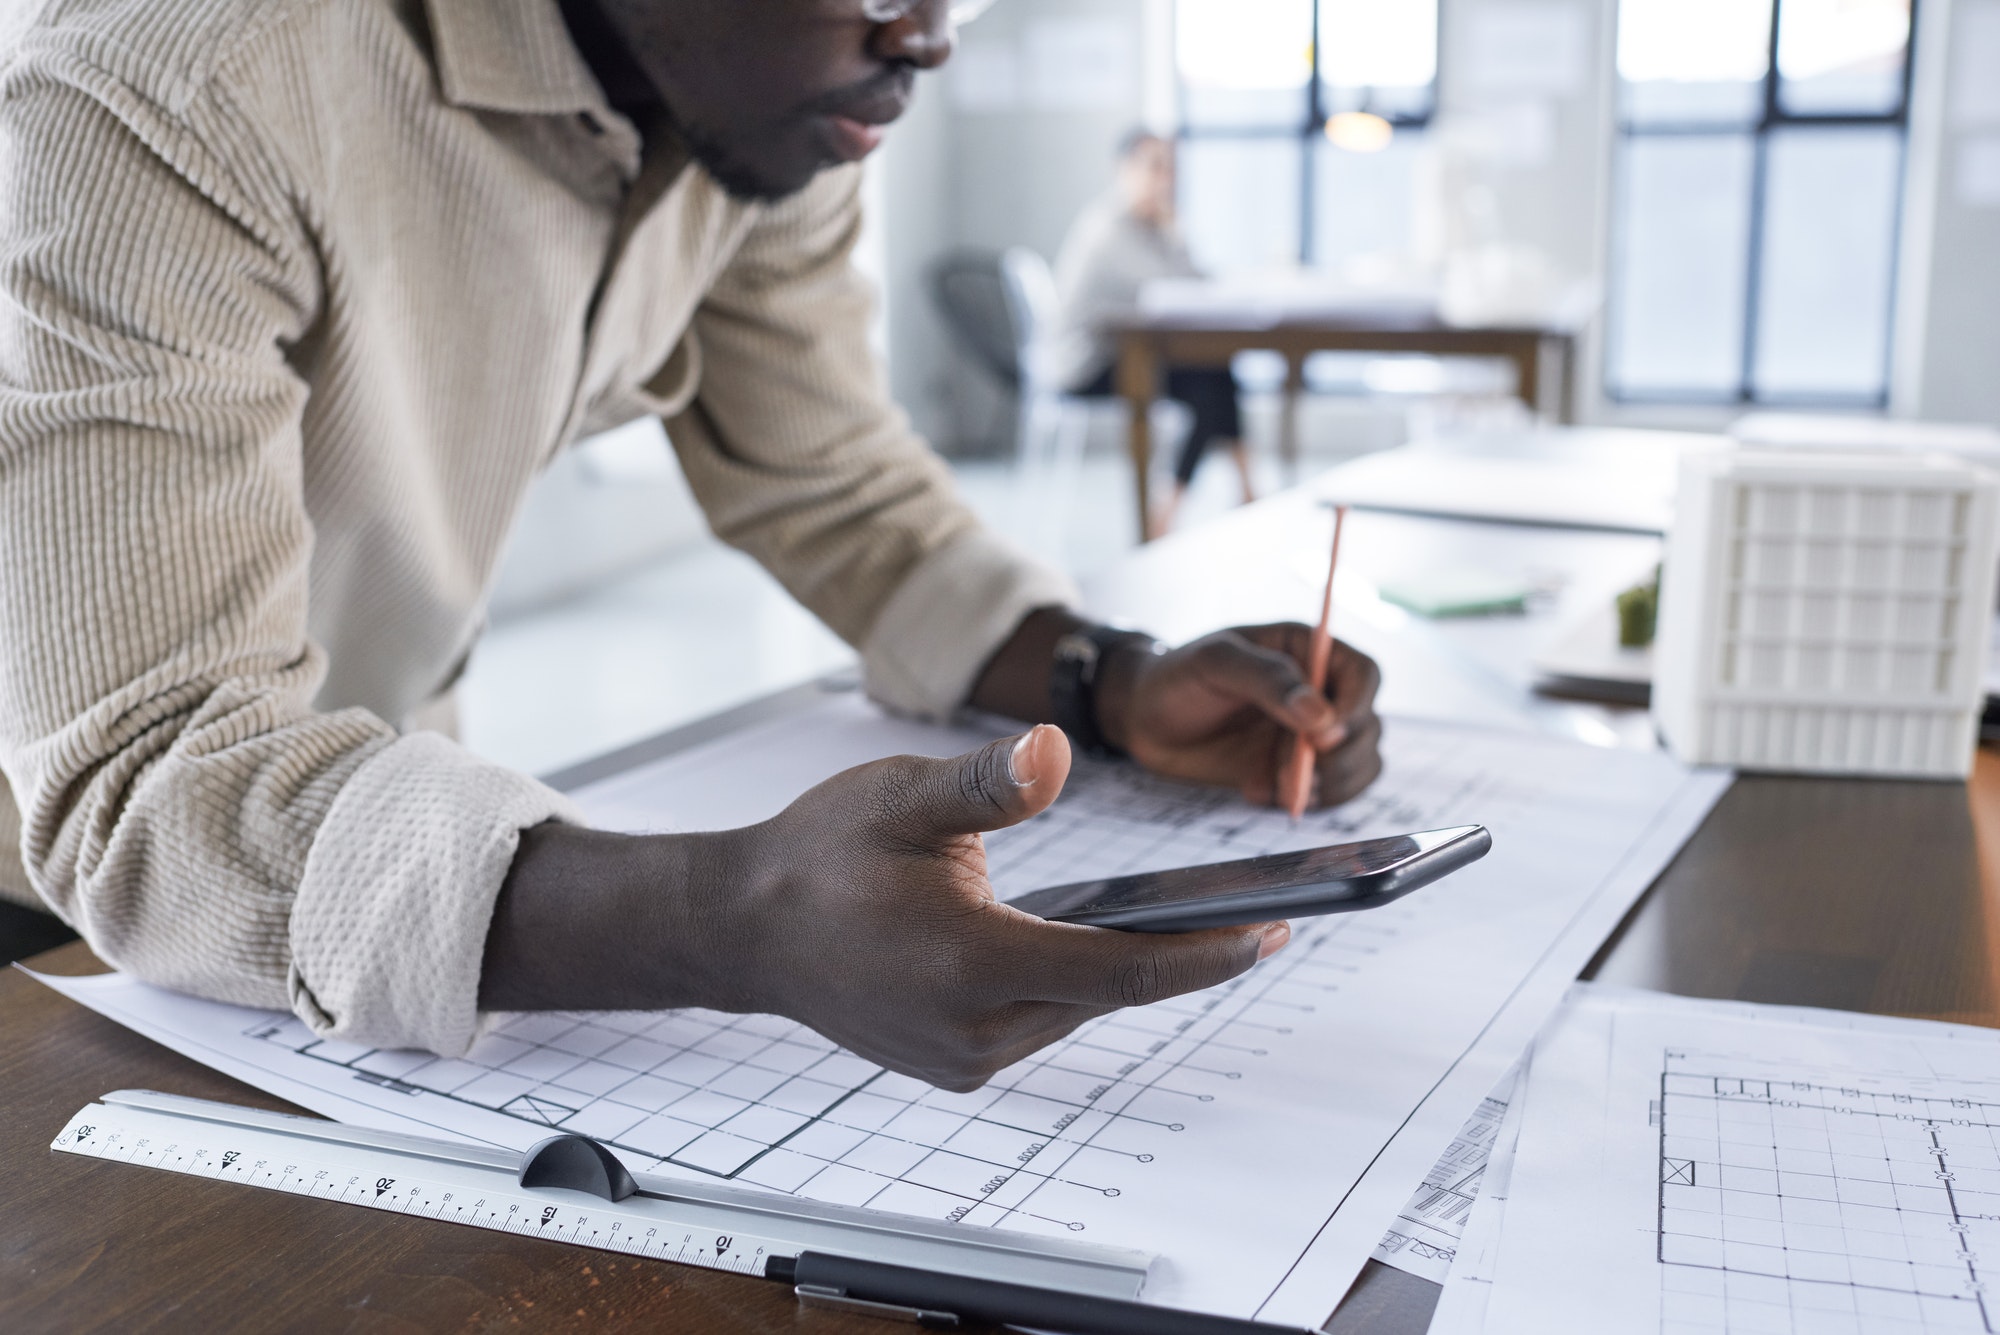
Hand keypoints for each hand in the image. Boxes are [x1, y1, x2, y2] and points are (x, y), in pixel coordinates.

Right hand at [709, 725, 1286, 1090]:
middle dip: (1182, 954)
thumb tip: (1057, 749)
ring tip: (1193, 921)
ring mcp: (962, 1057)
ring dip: (1127, 968)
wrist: (744, 928)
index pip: (1120, 969)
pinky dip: (1076, 983)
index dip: (1206, 955)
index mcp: (969, 964)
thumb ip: (989, 781)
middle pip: (1109, 994)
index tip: (1274, 932)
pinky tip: (1100, 940)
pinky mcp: (955, 1063)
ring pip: (1076, 1009)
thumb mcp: (902, 795)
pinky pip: (1041, 1020)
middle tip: (1259, 913)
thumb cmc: (820, 854)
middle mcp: (973, 1029)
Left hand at [1098, 624, 1382, 809]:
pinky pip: (1329, 793)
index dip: (1357, 706)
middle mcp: (1320, 693)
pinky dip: (1304, 801)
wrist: (1144, 718)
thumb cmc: (1179, 676)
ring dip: (1328, 784)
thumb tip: (1322, 715)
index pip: (1364, 674)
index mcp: (1309, 651)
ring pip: (1359, 765)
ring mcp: (1310, 735)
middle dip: (1338, 756)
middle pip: (1367, 727)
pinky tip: (1257, 790)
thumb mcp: (1216, 663)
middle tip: (1292, 768)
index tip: (1324, 736)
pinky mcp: (1295, 771)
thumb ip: (1268, 679)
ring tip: (1275, 783)